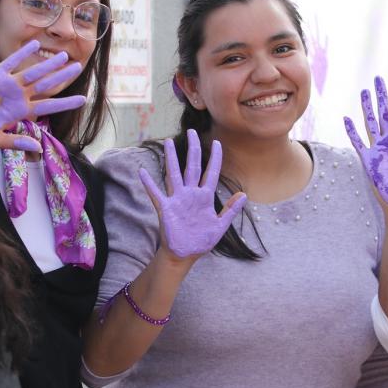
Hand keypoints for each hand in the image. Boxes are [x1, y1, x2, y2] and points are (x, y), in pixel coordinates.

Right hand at [0, 40, 86, 150]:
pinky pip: (12, 61)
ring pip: (33, 71)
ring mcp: (8, 84)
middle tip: (79, 67)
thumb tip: (38, 148)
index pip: (49, 105)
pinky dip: (23, 53)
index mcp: (21, 112)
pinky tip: (35, 44)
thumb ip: (16, 142)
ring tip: (64, 54)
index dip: (66, 102)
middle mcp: (19, 96)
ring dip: (48, 64)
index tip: (83, 99)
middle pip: (46, 84)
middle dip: (62, 76)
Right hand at [138, 130, 247, 258]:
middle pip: (192, 166)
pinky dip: (149, 184)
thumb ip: (230, 210)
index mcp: (205, 197)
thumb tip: (243, 195)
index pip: (211, 173)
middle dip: (193, 149)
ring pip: (174, 174)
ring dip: (171, 158)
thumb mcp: (220, 226)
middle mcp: (191, 194)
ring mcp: (177, 200)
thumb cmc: (201, 241)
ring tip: (168, 141)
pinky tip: (143, 172)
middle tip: (192, 131)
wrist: (185, 255)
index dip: (215, 158)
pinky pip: (156, 194)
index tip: (217, 143)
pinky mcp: (166, 209)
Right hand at [344, 76, 387, 206]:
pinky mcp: (369, 160)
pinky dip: (352, 131)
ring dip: (367, 108)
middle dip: (382, 96)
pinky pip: (358, 143)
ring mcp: (378, 150)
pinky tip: (347, 119)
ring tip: (364, 92)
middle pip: (385, 113)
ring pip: (371, 124)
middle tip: (378, 80)